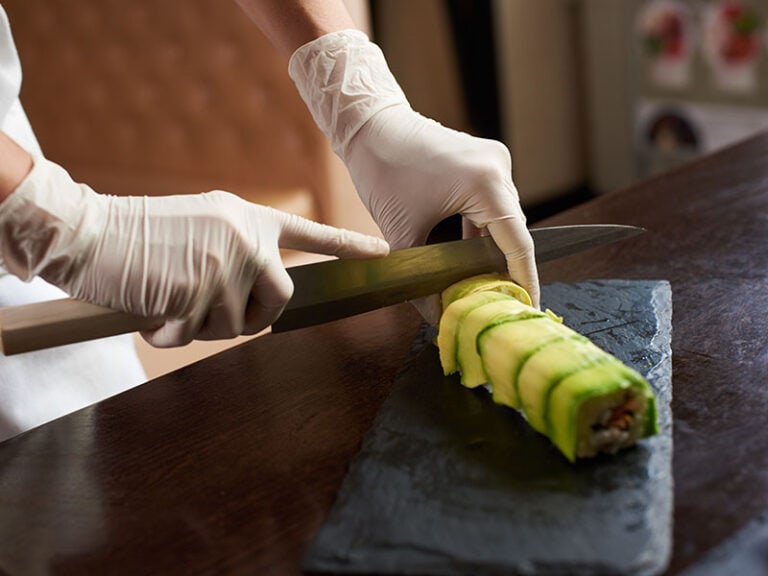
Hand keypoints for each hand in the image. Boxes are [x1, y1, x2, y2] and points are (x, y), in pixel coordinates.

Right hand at [0, 157, 388, 346]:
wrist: (86, 230)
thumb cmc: (137, 237)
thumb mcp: (200, 230)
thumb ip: (236, 255)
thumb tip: (257, 302)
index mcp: (247, 218)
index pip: (309, 235)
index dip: (348, 247)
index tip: (383, 254)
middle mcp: (245, 237)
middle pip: (282, 298)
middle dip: (254, 319)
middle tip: (215, 316)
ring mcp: (225, 263)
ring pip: (237, 324)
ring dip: (202, 327)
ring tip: (169, 303)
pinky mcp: (200, 290)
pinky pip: (198, 334)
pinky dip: (172, 335)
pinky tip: (152, 311)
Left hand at [288, 30, 538, 318]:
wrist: (370, 125)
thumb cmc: (382, 170)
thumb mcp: (401, 232)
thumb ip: (421, 277)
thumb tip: (436, 317)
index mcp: (486, 183)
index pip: (517, 244)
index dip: (524, 280)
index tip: (528, 309)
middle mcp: (498, 168)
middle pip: (512, 232)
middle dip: (506, 269)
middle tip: (499, 304)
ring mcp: (493, 161)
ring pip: (502, 220)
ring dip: (493, 251)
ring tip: (485, 286)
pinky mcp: (482, 162)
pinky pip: (491, 205)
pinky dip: (482, 232)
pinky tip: (471, 258)